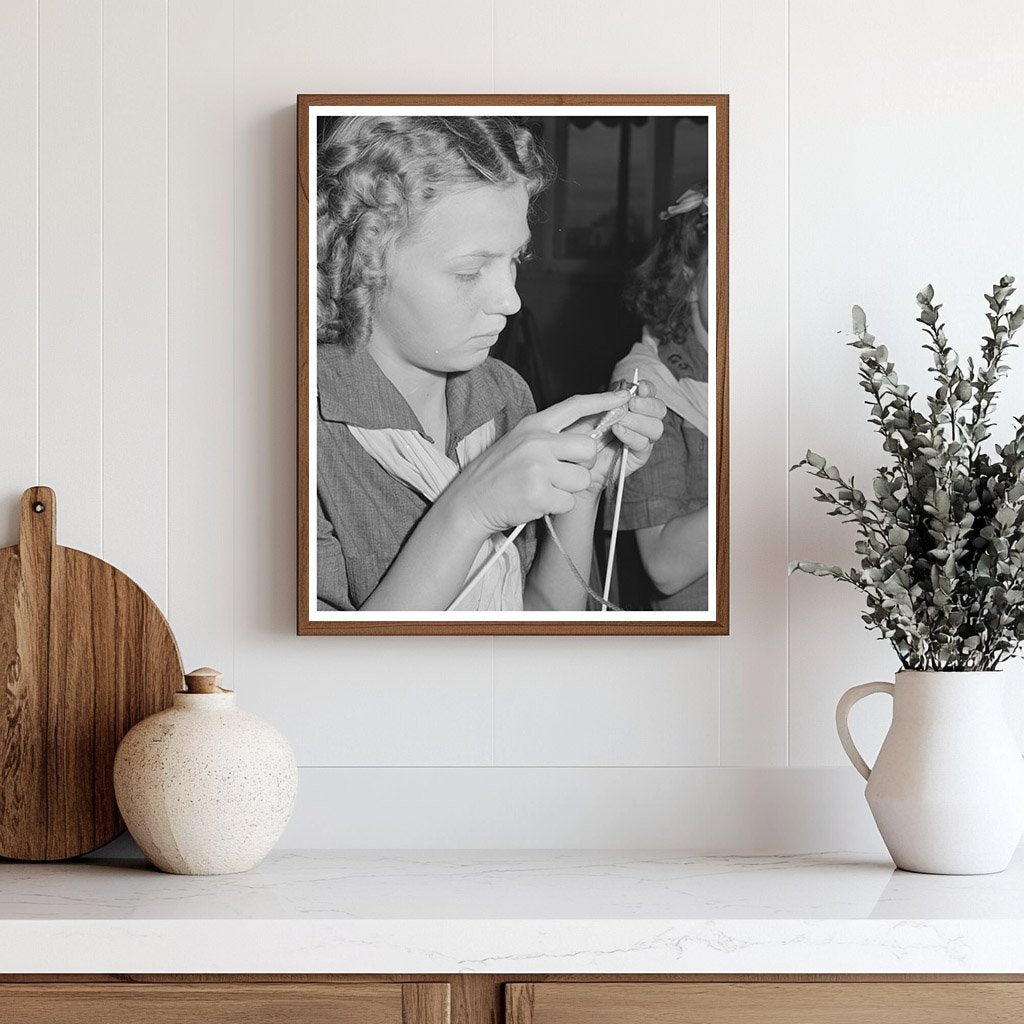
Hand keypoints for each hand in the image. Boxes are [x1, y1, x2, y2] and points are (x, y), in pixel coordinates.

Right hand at [440, 391, 630, 535]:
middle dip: (583, 464)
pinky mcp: (538, 494)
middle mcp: (536, 442)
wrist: (469, 502)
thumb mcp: (520, 443)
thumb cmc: (497, 474)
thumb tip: (591, 434)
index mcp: (533, 425)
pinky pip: (569, 501)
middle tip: (561, 473)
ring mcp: (537, 468)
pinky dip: (557, 507)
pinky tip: (536, 503)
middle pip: (588, 448)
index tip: (624, 397)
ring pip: (582, 478)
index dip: (603, 401)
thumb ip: (551, 437)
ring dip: (568, 489)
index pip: (575, 406)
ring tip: (543, 489)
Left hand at [564, 379, 666, 493]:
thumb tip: (625, 391)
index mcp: (630, 405)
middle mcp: (639, 421)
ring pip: (656, 427)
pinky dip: (631, 435)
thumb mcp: (588, 410)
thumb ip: (607, 399)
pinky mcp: (638, 456)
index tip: (640, 387)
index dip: (648, 389)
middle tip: (631, 404)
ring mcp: (640, 438)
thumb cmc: (578, 433)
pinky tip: (618, 431)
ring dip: (638, 421)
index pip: (648, 394)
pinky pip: (643, 444)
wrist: (573, 459)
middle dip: (647, 405)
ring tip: (619, 421)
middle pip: (659, 409)